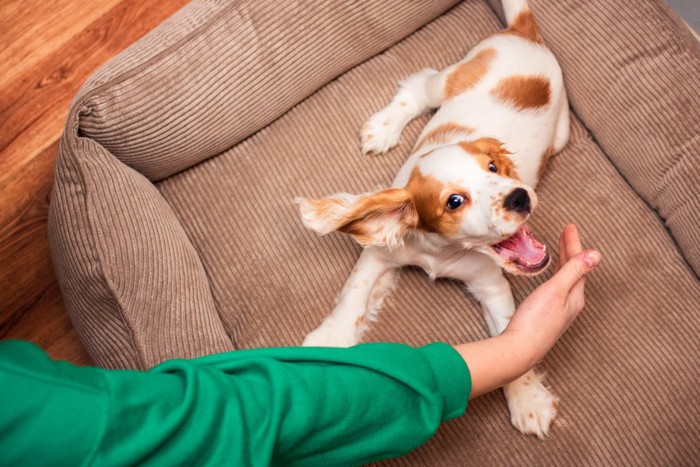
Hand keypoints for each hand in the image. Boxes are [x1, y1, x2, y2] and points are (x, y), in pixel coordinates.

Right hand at [502, 224, 601, 367]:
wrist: (520, 349)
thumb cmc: (536, 320)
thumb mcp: (556, 291)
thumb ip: (574, 271)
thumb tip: (596, 255)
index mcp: (575, 296)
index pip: (578, 263)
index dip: (574, 244)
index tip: (569, 226)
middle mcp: (571, 304)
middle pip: (574, 271)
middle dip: (570, 250)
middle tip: (566, 232)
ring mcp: (559, 311)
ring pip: (566, 280)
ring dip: (564, 262)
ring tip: (561, 249)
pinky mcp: (546, 316)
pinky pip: (557, 288)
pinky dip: (557, 275)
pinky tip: (551, 279)